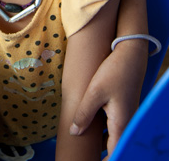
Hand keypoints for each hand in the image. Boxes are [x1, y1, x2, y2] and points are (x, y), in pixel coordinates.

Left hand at [69, 41, 147, 158]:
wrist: (130, 54)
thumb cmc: (114, 71)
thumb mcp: (94, 92)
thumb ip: (84, 113)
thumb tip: (74, 132)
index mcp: (121, 123)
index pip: (114, 153)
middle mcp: (126, 123)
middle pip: (114, 146)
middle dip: (100, 152)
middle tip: (84, 152)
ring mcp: (126, 115)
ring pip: (113, 136)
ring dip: (101, 140)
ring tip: (84, 139)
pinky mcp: (123, 108)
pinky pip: (114, 126)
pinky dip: (104, 130)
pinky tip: (90, 125)